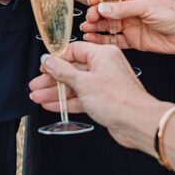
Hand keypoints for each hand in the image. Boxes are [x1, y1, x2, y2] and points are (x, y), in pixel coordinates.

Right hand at [29, 41, 163, 151]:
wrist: (138, 123)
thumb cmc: (119, 99)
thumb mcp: (83, 82)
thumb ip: (62, 71)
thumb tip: (48, 61)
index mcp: (102, 54)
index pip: (74, 50)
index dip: (56, 59)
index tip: (43, 67)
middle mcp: (104, 67)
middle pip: (71, 69)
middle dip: (51, 79)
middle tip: (36, 85)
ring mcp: (104, 84)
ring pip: (74, 85)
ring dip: (55, 92)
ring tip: (38, 97)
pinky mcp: (104, 101)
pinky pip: (80, 98)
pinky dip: (66, 102)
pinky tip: (52, 105)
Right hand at [81, 0, 174, 55]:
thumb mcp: (147, 6)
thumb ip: (123, 8)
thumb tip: (103, 7)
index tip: (92, 0)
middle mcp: (130, 8)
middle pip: (106, 8)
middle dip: (95, 12)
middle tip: (91, 17)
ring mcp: (130, 23)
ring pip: (107, 24)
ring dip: (95, 25)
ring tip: (86, 28)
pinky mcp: (132, 39)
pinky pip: (113, 39)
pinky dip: (102, 39)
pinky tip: (93, 37)